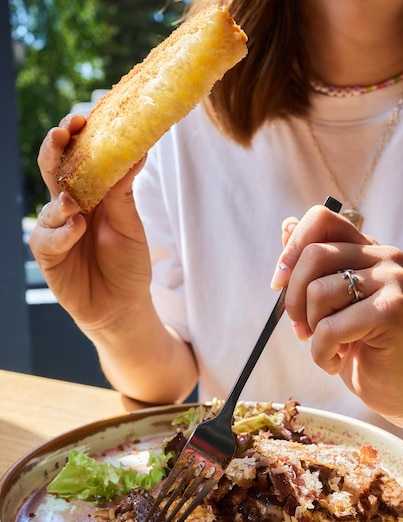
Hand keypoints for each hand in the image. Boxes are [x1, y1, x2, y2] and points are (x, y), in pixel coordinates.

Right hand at [30, 114, 151, 332]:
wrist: (123, 305)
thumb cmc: (128, 264)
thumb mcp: (131, 224)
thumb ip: (125, 192)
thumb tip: (139, 149)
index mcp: (92, 194)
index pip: (79, 158)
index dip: (78, 138)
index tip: (83, 118)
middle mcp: (70, 206)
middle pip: (53, 170)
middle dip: (55, 148)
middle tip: (63, 133)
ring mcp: (56, 229)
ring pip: (49, 204)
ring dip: (61, 200)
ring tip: (75, 204)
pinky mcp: (48, 254)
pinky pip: (48, 237)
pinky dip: (62, 231)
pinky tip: (76, 229)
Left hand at [271, 204, 402, 423]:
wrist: (395, 388)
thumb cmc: (356, 344)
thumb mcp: (326, 303)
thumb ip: (309, 265)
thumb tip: (287, 224)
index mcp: (367, 248)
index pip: (321, 218)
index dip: (292, 248)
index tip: (278, 283)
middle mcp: (385, 256)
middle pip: (313, 256)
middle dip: (292, 299)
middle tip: (301, 328)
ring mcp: (394, 281)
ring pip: (318, 292)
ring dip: (311, 331)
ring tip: (328, 346)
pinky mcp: (393, 311)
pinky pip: (330, 328)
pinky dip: (321, 353)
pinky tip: (337, 361)